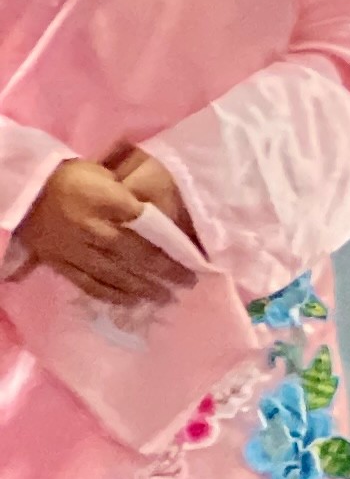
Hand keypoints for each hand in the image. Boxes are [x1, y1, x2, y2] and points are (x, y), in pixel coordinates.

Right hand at [15, 157, 192, 307]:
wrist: (26, 190)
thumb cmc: (74, 178)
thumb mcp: (107, 176)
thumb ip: (132, 195)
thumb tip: (164, 213)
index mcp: (108, 201)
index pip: (147, 223)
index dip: (171, 241)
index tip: (194, 254)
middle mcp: (93, 227)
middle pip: (134, 253)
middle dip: (163, 270)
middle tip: (187, 282)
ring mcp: (75, 248)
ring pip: (113, 273)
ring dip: (141, 287)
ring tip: (164, 297)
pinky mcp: (59, 262)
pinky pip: (88, 283)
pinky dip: (111, 294)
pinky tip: (130, 302)